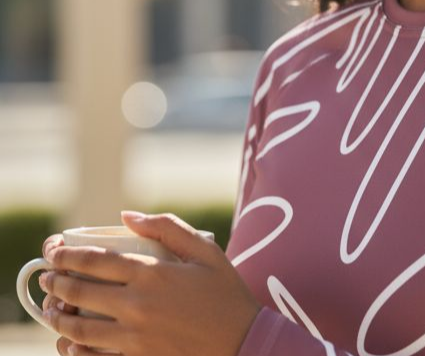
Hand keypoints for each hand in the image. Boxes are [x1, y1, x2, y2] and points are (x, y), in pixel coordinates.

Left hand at [41, 211, 261, 355]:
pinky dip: (74, 349)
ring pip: (79, 328)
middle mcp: (137, 305)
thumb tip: (127, 216)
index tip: (54, 251)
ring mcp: (134, 337)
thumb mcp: (205, 250)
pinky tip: (68, 342)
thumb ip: (167, 227)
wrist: (241, 343)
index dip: (68, 256)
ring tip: (50, 308)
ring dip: (58, 317)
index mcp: (152, 274)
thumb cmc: (225, 293)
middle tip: (47, 277)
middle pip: (81, 293)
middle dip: (57, 282)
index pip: (96, 261)